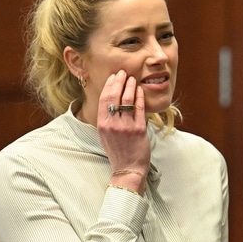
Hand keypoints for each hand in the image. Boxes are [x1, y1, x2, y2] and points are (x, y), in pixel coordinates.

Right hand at [97, 70, 149, 193]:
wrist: (128, 168)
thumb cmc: (118, 151)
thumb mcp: (106, 135)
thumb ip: (107, 119)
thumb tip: (112, 100)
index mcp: (102, 124)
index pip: (104, 99)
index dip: (109, 85)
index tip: (113, 77)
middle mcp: (112, 124)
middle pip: (114, 96)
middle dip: (119, 81)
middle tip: (123, 73)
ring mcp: (125, 126)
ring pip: (127, 100)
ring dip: (130, 86)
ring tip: (132, 79)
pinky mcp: (139, 129)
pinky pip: (139, 109)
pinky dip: (139, 97)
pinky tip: (140, 90)